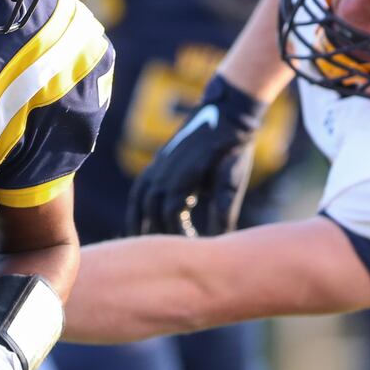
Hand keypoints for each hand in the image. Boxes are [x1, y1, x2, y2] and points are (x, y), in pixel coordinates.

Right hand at [124, 75, 261, 237]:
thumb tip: (221, 238)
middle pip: (151, 211)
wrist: (225, 114)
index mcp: (183, 176)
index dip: (177, 236)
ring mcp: (158, 166)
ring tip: (142, 247)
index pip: (169, 215)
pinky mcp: (157, 164)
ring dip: (139, 224)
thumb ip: (223, 207)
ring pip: (139, 201)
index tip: (188, 250)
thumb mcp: (233, 178)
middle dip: (158, 234)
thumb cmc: (232, 149)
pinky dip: (136, 209)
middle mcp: (164, 171)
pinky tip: (139, 224)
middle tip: (168, 255)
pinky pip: (138, 190)